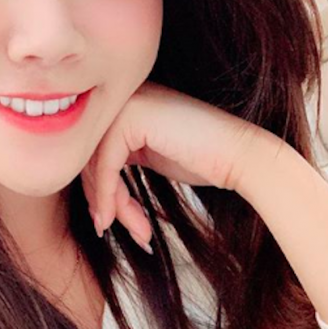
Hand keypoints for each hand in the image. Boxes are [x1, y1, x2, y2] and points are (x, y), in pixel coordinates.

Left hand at [80, 79, 271, 250]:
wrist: (240, 157)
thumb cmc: (203, 159)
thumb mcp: (150, 155)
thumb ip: (118, 159)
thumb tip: (87, 188)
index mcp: (124, 102)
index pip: (93, 150)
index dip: (99, 191)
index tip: (107, 222)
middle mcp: (122, 97)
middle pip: (89, 157)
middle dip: (104, 201)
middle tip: (120, 230)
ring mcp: (126, 103)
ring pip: (94, 163)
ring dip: (111, 205)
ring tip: (135, 231)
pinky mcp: (131, 117)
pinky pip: (105, 165)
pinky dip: (109, 197)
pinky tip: (122, 220)